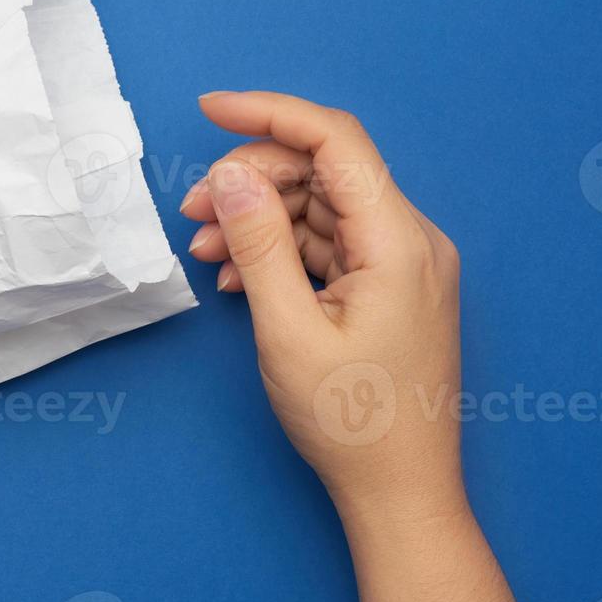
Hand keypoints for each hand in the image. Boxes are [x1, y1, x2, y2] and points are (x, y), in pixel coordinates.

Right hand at [180, 91, 461, 521]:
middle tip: (190, 212)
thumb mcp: (287, 330)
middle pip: (321, 172)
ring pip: (318, 207)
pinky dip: (278, 251)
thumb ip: (258, 244)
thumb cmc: (350, 423)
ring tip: (203, 251)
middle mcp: (410, 240)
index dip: (268, 113)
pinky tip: (236, 278)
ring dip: (257, 219)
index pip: (335, 140)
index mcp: (398, 241)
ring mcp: (402, 264)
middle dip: (250, 180)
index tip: (206, 109)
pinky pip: (326, 245)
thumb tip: (231, 176)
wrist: (399, 492)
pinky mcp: (388, 287)